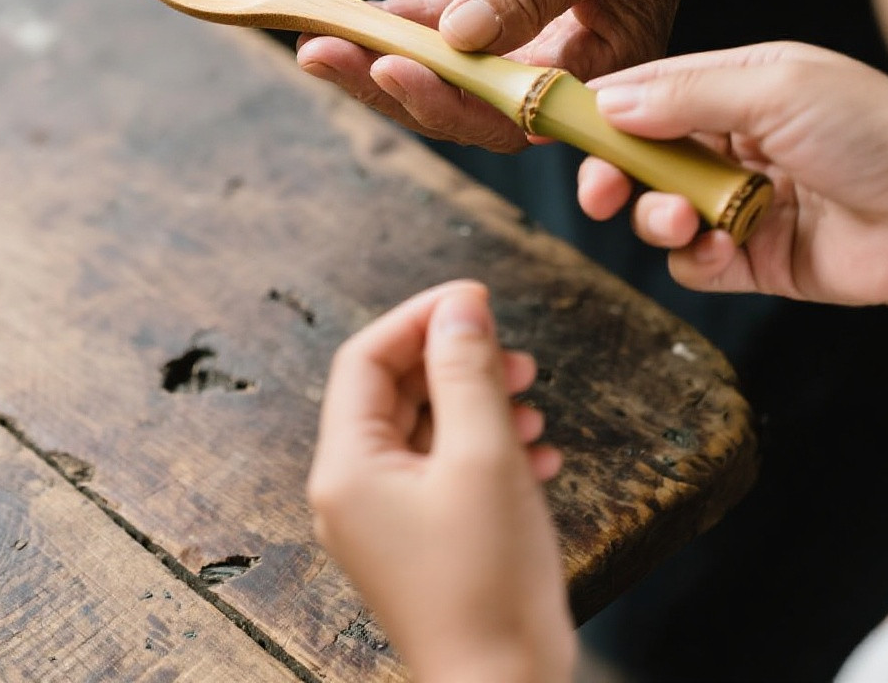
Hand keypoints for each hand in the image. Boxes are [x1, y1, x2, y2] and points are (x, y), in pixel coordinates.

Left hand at [299, 0, 738, 149]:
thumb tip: (462, 35)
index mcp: (595, 75)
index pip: (506, 116)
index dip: (443, 104)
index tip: (389, 71)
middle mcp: (555, 69)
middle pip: (459, 101)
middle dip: (386, 83)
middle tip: (320, 53)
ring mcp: (524, 39)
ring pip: (443, 66)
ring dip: (379, 53)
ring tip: (318, 37)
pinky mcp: (504, 4)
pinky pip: (442, 23)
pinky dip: (401, 20)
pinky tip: (357, 12)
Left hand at [308, 281, 573, 682]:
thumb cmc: (489, 584)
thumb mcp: (484, 456)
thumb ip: (468, 372)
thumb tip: (460, 305)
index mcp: (349, 466)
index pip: (367, 358)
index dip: (420, 318)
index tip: (476, 301)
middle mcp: (354, 490)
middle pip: (398, 392)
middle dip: (458, 364)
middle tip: (516, 358)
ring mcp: (387, 520)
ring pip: (428, 430)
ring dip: (480, 406)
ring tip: (533, 405)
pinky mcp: (422, 542)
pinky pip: (446, 472)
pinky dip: (488, 451)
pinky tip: (538, 456)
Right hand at [576, 43, 887, 325]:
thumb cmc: (875, 134)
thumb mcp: (776, 87)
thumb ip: (685, 94)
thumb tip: (607, 102)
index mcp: (740, 85)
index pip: (651, 89)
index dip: (602, 105)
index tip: (557, 120)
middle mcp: (735, 141)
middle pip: (642, 153)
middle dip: (613, 169)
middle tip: (598, 187)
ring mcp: (741, 201)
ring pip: (659, 208)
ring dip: (655, 214)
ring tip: (680, 219)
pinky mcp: (753, 257)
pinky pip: (693, 261)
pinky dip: (692, 257)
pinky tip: (717, 248)